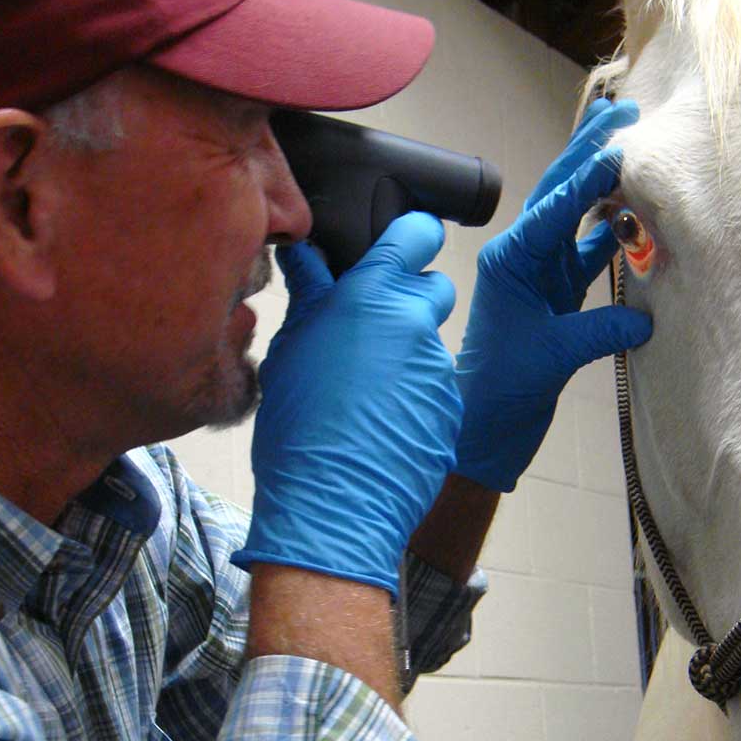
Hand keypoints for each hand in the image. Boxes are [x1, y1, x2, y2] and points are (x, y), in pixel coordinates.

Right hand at [233, 213, 461, 596]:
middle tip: (375, 328)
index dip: (414, 233)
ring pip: (430, 345)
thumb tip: (308, 258)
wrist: (335, 507)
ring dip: (407, 357)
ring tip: (367, 395)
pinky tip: (382, 425)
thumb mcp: (290, 352)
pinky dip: (415, 399)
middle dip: (412, 298)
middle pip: (435, 287)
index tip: (406, 240)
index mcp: (372, 297)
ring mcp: (438, 370)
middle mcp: (415, 325)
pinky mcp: (450, 410)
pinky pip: (435, 390)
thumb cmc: (299, 430)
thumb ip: (311, 298)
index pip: (418, 233)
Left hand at [453, 99, 652, 491]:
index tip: (619, 142)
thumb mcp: (554, 355)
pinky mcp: (558, 295)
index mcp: (511, 259)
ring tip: (636, 148)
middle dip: (591, 152)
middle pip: (560, 193)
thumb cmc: (502, 388)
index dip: (588, 173)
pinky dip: (615, 235)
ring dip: (606, 187)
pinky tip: (640, 216)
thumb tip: (646, 316)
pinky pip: (590, 253)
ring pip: (579, 218)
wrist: (485, 425)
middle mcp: (524, 256)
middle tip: (624, 111)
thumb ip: (602, 331)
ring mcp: (541, 273)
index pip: (554, 205)